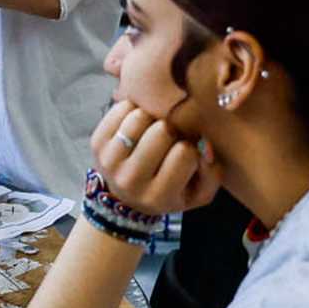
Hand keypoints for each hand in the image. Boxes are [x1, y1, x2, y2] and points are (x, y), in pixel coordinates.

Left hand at [89, 101, 222, 216]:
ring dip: (151, 118)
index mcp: (158, 196)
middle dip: (171, 130)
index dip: (190, 148)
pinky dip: (133, 109)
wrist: (124, 198)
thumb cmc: (169, 191)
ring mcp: (110, 161)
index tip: (185, 153)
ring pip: (139, 116)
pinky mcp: (97, 143)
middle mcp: (131, 180)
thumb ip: (212, 174)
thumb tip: (205, 145)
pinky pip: (120, 109)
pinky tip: (138, 124)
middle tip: (169, 138)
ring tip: (153, 129)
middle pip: (161, 131)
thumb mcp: (197, 194)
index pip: (185, 154)